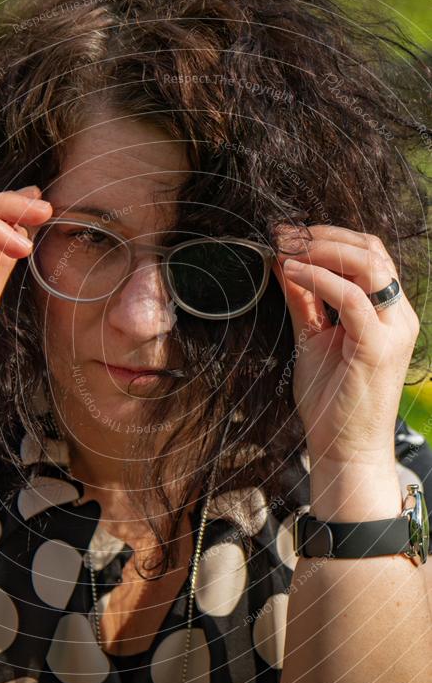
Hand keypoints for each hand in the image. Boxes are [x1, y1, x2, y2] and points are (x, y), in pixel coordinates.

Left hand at [271, 224, 419, 471]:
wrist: (343, 449)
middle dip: (325, 236)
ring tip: (287, 249)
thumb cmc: (330, 399)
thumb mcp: (312, 339)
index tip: (288, 233)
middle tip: (285, 234)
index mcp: (386, 313)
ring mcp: (393, 330)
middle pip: (372, 251)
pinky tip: (292, 273)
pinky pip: (351, 297)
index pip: (368, 255)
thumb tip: (283, 263)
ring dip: (323, 250)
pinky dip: (319, 278)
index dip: (329, 237)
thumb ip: (304, 301)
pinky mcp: (378, 346)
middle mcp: (397, 316)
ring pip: (368, 265)